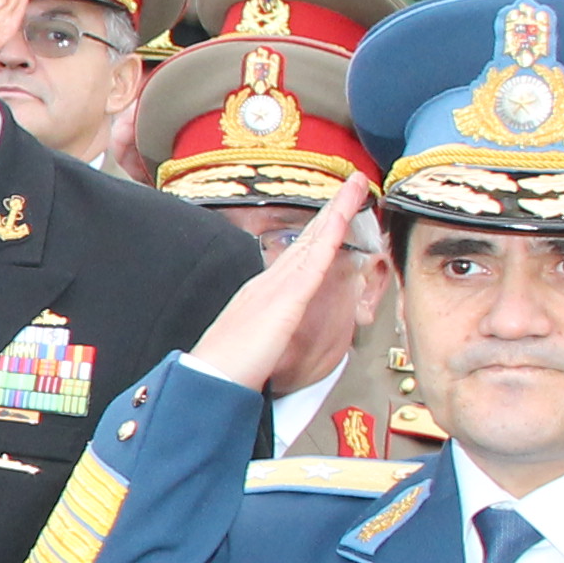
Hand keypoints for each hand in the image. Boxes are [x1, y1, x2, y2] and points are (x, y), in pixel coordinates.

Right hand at [184, 176, 367, 396]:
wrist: (209, 378)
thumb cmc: (226, 369)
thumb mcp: (250, 344)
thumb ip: (265, 331)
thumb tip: (271, 333)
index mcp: (261, 293)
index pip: (298, 256)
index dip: (318, 232)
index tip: (334, 214)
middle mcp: (269, 282)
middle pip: (307, 239)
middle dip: (333, 209)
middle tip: (353, 184)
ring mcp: (277, 287)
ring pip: (314, 241)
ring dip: (338, 211)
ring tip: (355, 187)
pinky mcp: (287, 299)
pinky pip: (315, 262)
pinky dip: (330, 237)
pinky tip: (342, 219)